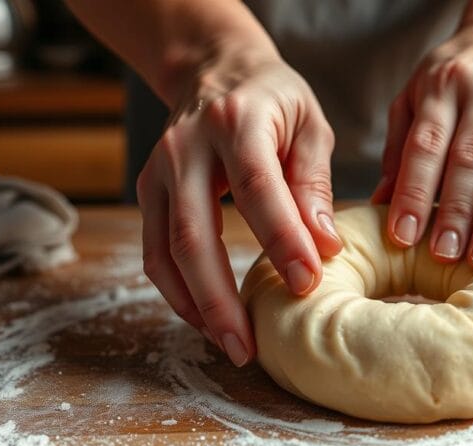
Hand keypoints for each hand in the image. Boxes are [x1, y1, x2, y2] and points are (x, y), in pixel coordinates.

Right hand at [137, 49, 341, 365]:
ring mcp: (158, 171)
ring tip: (232, 345)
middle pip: (193, 234)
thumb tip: (324, 246)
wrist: (215, 70)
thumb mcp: (309, 125)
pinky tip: (208, 319)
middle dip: (220, 298)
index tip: (307, 284)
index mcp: (236, 122)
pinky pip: (155, 253)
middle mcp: (186, 148)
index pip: (257, 189)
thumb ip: (314, 184)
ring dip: (195, 306)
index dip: (281, 240)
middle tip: (249, 347)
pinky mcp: (148, 192)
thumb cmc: (274, 100)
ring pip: (165, 252)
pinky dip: (178, 293)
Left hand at [372, 23, 472, 267]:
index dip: (414, 191)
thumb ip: (399, 148)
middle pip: (470, 157)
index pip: (426, 144)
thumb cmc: (454, 80)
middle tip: (444, 255)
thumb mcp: (415, 98)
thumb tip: (379, 203)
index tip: (403, 236)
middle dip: (456, 211)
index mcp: (445, 85)